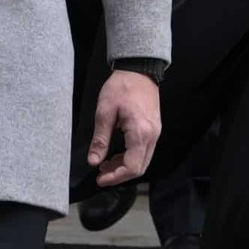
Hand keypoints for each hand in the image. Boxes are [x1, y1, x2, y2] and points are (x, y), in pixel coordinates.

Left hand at [87, 69, 160, 187]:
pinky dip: (131, 156)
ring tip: (106, 164)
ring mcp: (155, 133)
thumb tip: (94, 161)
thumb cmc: (122, 87)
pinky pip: (144, 150)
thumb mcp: (104, 112)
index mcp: (140, 133)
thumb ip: (100, 139)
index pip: (132, 167)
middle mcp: (152, 136)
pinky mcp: (153, 129)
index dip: (115, 177)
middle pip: (139, 168)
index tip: (100, 178)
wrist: (138, 70)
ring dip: (124, 166)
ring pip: (142, 160)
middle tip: (101, 173)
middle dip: (119, 174)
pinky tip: (117, 153)